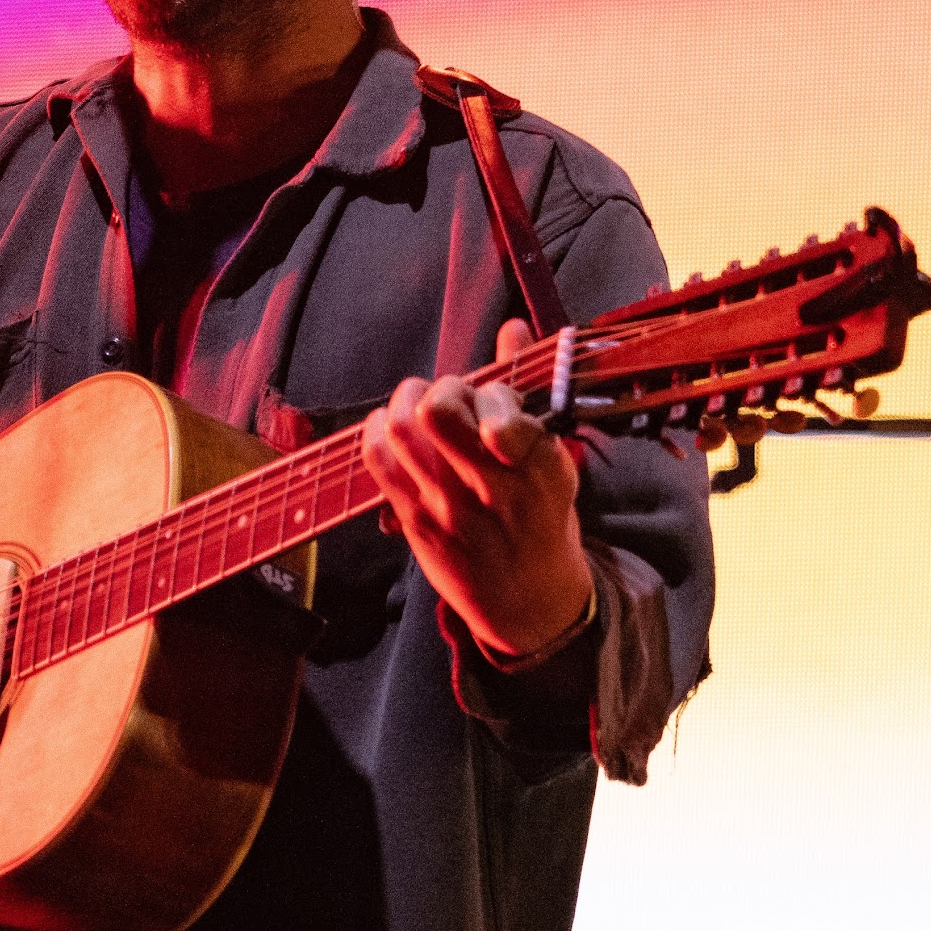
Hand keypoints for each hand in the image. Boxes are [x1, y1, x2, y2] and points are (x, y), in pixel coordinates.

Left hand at [359, 319, 594, 660]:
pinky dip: (377, 431)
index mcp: (543, 471)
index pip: (507, 418)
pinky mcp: (417, 523)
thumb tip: (514, 328)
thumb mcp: (554, 462)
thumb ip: (528, 394)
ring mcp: (451, 509)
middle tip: (447, 396)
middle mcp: (496, 492)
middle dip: (442, 389)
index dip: (494, 401)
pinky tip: (390, 429)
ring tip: (416, 405)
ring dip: (405, 402)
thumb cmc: (542, 520)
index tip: (495, 410)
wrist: (529, 602)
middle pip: (440, 412)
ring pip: (402, 429)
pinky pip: (379, 461)